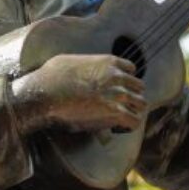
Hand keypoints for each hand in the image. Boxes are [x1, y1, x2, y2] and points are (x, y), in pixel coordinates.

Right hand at [10, 54, 146, 134]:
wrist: (46, 91)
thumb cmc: (52, 76)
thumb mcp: (70, 61)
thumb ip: (83, 65)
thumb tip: (77, 68)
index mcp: (109, 62)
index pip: (131, 68)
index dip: (126, 80)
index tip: (120, 88)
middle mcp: (117, 76)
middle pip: (139, 86)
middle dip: (132, 95)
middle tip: (124, 106)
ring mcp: (118, 94)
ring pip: (141, 103)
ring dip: (134, 111)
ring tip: (125, 119)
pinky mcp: (114, 111)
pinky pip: (134, 120)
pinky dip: (130, 125)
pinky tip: (121, 128)